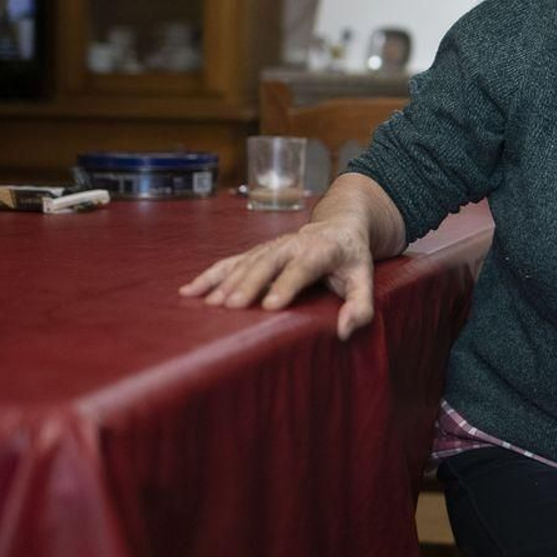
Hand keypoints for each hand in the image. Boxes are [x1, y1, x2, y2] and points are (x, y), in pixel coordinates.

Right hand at [178, 219, 376, 338]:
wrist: (338, 226)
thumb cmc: (351, 260)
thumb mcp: (365, 280)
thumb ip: (361, 307)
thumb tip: (344, 331)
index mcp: (322, 250)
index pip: (302, 268)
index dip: (286, 284)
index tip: (271, 305)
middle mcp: (293, 244)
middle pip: (268, 263)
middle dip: (248, 283)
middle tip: (232, 306)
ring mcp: (272, 246)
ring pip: (246, 261)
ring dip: (227, 281)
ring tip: (211, 303)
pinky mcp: (257, 251)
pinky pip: (231, 262)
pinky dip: (210, 275)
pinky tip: (190, 290)